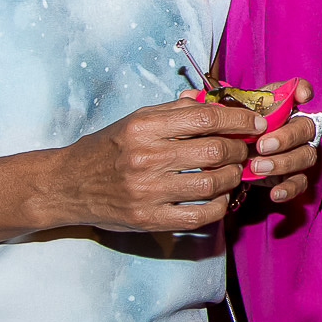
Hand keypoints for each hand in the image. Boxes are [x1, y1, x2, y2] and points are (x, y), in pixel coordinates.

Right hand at [45, 96, 266, 231]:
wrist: (67, 185)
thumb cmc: (106, 149)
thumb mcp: (134, 121)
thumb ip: (174, 112)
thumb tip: (214, 102)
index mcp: (143, 127)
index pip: (205, 117)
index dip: (237, 118)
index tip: (254, 122)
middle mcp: (145, 157)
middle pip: (213, 150)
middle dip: (239, 149)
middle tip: (244, 149)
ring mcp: (147, 191)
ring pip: (211, 183)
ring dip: (232, 177)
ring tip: (232, 172)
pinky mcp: (148, 219)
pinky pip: (199, 215)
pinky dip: (218, 206)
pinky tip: (219, 198)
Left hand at [187, 78, 320, 203]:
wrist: (225, 165)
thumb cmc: (224, 137)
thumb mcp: (215, 122)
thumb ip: (206, 108)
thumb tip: (188, 96)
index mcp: (274, 108)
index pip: (295, 91)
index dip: (301, 90)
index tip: (301, 96)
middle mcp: (290, 127)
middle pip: (305, 126)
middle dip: (286, 136)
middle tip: (261, 146)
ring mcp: (294, 152)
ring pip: (306, 154)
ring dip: (284, 162)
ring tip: (257, 168)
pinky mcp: (292, 175)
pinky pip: (301, 181)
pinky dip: (290, 187)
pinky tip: (275, 193)